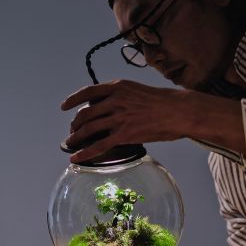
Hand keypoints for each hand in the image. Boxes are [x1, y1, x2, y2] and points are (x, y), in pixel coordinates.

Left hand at [61, 80, 191, 162]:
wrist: (180, 111)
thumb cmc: (164, 102)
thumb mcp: (138, 91)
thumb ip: (122, 97)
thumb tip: (110, 109)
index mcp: (118, 87)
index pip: (88, 92)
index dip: (73, 100)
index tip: (65, 106)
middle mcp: (115, 101)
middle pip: (85, 113)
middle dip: (75, 124)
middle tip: (73, 131)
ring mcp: (119, 118)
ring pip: (89, 129)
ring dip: (76, 138)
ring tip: (70, 143)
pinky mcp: (125, 135)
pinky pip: (99, 145)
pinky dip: (85, 152)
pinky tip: (76, 158)